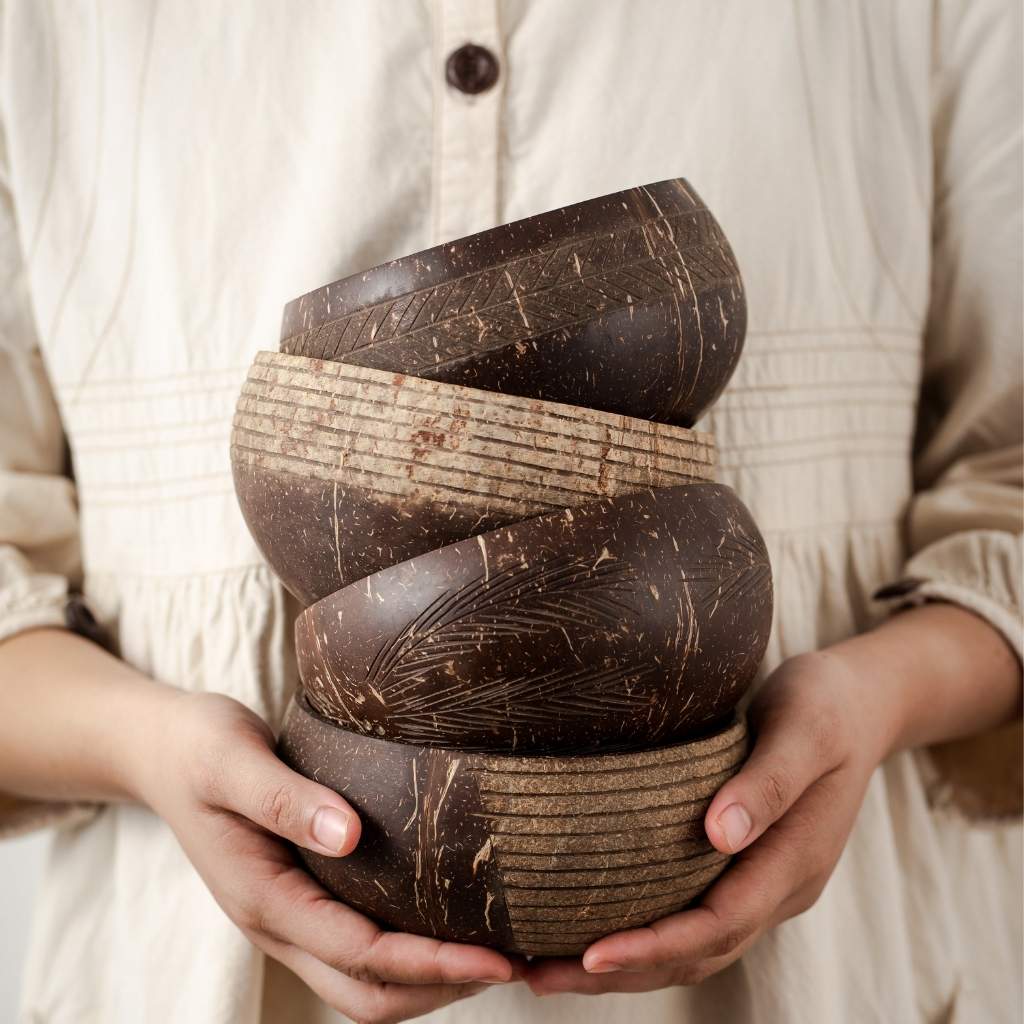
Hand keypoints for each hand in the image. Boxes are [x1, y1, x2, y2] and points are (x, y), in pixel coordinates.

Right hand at [137, 692, 515, 1022]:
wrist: (162, 751)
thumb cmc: (197, 748)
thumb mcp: (232, 761)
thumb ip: (285, 800)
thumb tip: (351, 835)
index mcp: (262, 898)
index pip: (358, 954)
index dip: (430, 964)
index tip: (495, 959)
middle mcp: (275, 923)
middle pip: (364, 995)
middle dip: (438, 990)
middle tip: (511, 963)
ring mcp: (286, 918)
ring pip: (359, 984)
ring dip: (425, 983)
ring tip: (493, 953)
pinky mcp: (299, 899)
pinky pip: (356, 950)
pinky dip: (405, 955)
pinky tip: (447, 919)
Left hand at [526, 645, 891, 994]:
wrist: (860, 704)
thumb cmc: (826, 705)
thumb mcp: (805, 729)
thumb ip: (768, 782)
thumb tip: (720, 834)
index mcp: (793, 860)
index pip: (717, 924)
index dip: (654, 945)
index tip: (590, 954)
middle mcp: (779, 885)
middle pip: (697, 953)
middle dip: (622, 972)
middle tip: (539, 975)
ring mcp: (766, 880)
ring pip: (694, 945)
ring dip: (628, 964)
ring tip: (549, 966)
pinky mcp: (747, 864)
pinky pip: (694, 914)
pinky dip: (647, 930)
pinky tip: (598, 918)